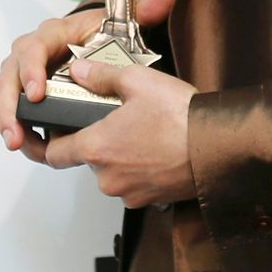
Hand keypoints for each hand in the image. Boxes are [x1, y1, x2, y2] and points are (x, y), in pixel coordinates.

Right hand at [0, 0, 178, 162]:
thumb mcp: (121, 22)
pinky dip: (16, 126)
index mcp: (53, 33)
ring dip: (8, 119)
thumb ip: (145, 10)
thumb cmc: (102, 34)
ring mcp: (26, 72)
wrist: (94, 44)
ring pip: (6, 93)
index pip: (34, 48)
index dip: (32, 70)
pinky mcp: (27, 92)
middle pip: (10, 74)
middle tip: (18, 129)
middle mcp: (33, 51)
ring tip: (17, 142)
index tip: (38, 92)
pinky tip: (23, 145)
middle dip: (11, 103)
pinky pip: (14, 108)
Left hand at [43, 57, 197, 207]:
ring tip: (143, 133)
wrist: (220, 147)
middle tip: (119, 120)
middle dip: (99, 142)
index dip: (52, 142)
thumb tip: (79, 71)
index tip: (56, 133)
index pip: (54, 155)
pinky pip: (134, 185)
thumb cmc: (181, 116)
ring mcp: (129, 192)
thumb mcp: (138, 80)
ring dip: (120, 157)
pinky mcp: (150, 200)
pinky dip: (140, 170)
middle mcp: (107, 177)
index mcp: (97, 148)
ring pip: (112, 174)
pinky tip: (157, 150)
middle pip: (88, 161)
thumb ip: (101, 76)